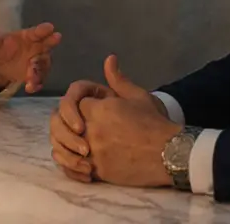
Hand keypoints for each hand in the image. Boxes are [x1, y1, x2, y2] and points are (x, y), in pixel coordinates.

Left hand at [0, 17, 61, 92]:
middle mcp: (37, 47)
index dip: (43, 29)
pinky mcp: (36, 74)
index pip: (37, 32)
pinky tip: (31, 87)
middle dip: (51, 42)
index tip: (50, 28)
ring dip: (40, 71)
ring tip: (32, 80)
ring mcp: (38, 61)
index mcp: (28, 36)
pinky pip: (41, 78)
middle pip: (47, 45)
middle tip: (56, 38)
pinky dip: (37, 83)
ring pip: (44, 64)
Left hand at [50, 55, 174, 186]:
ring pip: (63, 149)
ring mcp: (93, 151)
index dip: (77, 107)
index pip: (73, 104)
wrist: (168, 152)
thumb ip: (118, 79)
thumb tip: (109, 59)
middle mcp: (91, 129)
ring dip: (65, 147)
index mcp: (98, 109)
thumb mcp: (138, 96)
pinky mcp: (97, 170)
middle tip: (78, 131)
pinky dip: (72, 167)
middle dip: (65, 128)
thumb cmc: (154, 123)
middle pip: (61, 126)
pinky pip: (72, 168)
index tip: (88, 112)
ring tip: (80, 148)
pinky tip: (82, 164)